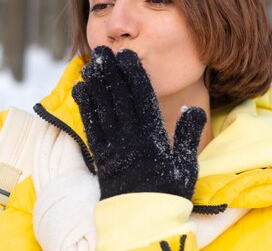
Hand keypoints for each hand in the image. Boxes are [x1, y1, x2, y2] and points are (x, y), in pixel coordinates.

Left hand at [72, 46, 206, 199]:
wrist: (142, 222)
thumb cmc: (169, 193)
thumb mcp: (186, 165)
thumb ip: (188, 134)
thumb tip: (191, 107)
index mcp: (152, 136)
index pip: (141, 98)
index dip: (133, 74)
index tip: (126, 55)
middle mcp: (130, 137)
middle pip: (118, 97)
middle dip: (110, 71)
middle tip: (102, 50)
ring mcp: (113, 146)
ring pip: (102, 108)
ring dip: (95, 83)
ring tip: (90, 63)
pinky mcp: (101, 155)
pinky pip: (91, 125)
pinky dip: (85, 106)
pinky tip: (80, 89)